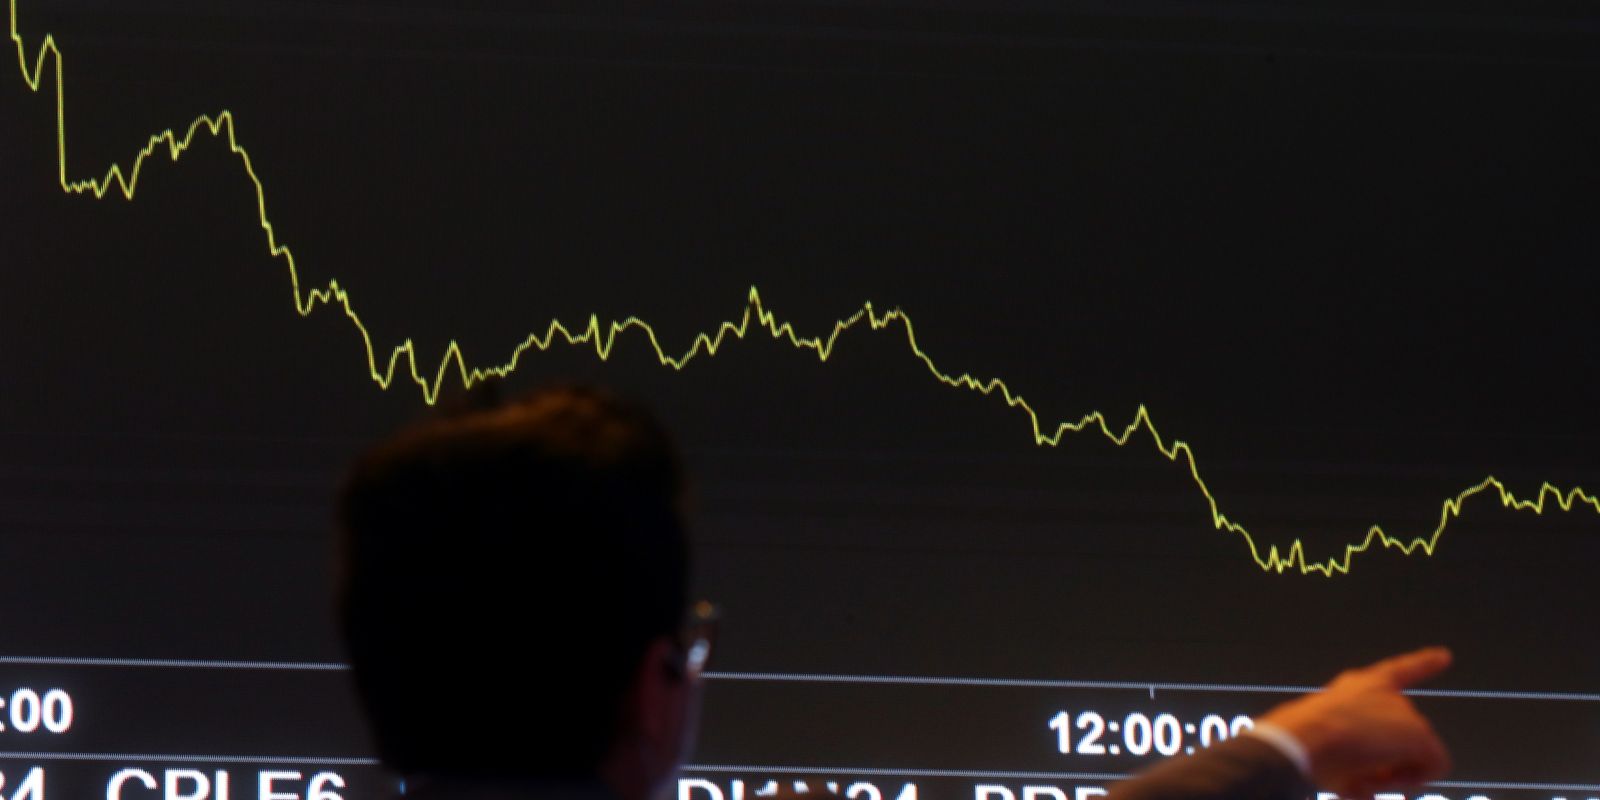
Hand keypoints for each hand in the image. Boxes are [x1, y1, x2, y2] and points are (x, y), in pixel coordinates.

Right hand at [1259, 647, 1452, 797]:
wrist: (1305, 738)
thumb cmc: (1306, 744)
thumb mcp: (1329, 749)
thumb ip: (1352, 764)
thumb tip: (1366, 791)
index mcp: (1360, 687)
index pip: (1398, 671)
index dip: (1424, 663)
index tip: (1445, 656)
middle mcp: (1386, 693)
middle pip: (1403, 735)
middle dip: (1390, 762)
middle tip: (1367, 779)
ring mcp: (1404, 711)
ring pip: (1415, 754)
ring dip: (1394, 772)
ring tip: (1366, 778)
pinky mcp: (1419, 734)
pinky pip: (1433, 766)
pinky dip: (1413, 778)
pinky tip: (1386, 780)